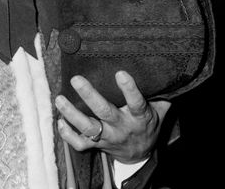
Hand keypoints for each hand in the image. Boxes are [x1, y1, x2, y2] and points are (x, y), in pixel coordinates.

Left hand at [55, 71, 170, 163]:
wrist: (140, 154)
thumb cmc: (148, 123)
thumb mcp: (160, 109)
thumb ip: (161, 92)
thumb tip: (165, 70)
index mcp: (139, 117)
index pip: (136, 102)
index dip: (129, 89)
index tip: (120, 72)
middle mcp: (122, 127)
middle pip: (105, 112)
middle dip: (90, 95)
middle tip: (76, 79)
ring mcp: (108, 138)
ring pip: (88, 128)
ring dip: (72, 114)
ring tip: (59, 99)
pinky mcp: (97, 146)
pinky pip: (81, 144)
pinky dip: (68, 135)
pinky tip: (60, 122)